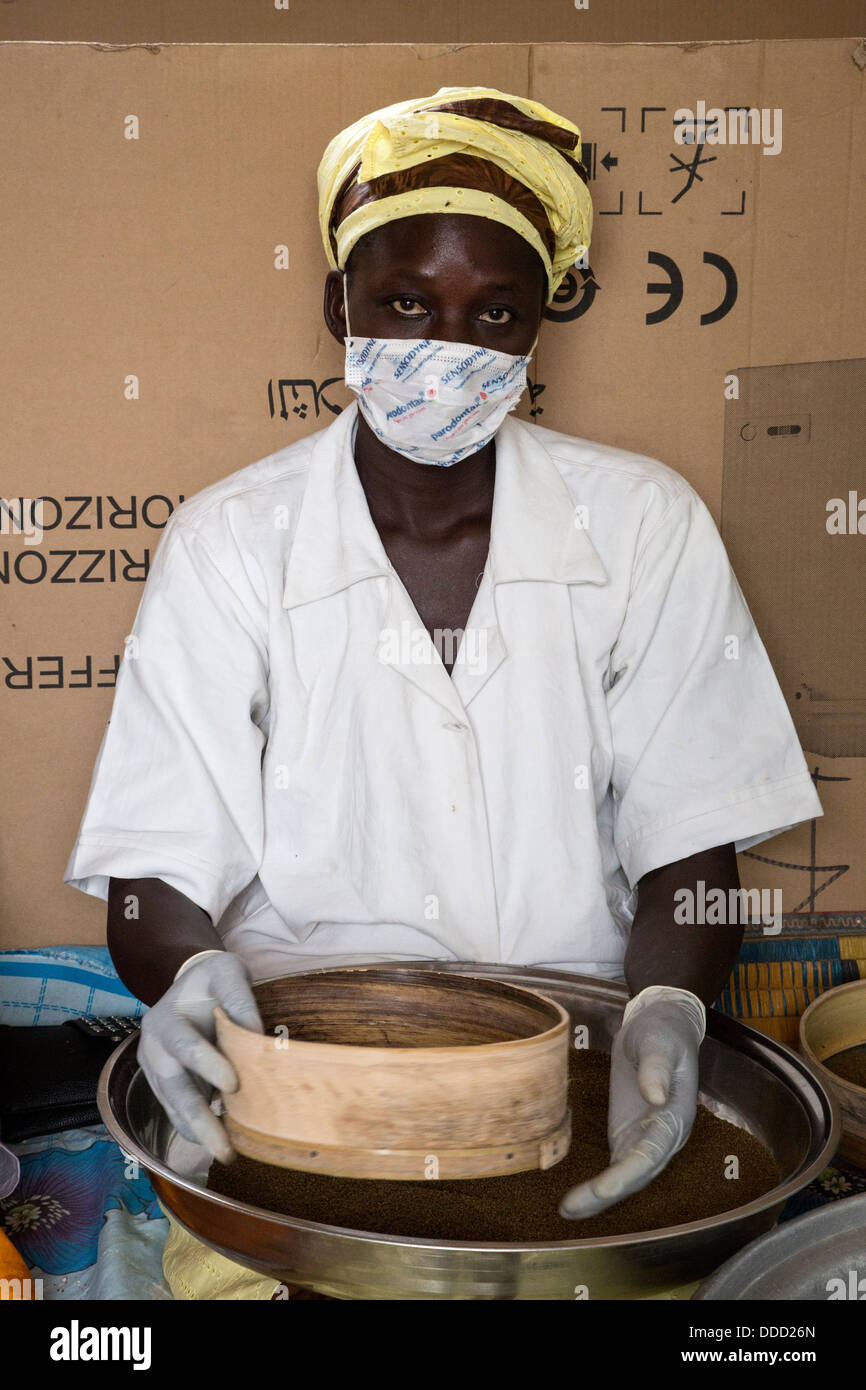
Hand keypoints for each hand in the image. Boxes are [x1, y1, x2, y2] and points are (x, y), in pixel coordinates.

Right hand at [137, 951, 262, 1162]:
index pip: (183, 1046)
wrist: (191, 984)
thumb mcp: (228, 972)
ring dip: (198, 1131)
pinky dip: (195, 1127)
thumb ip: (240, 1000)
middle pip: (173, 1087)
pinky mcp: (164, 1084)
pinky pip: (177, 1109)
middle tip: (224, 1148)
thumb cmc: (213, 978)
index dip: (206, 1065)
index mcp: (163, 1019)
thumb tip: (257, 1037)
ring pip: (173, 1106)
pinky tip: (216, 1142)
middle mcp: (152, 1047)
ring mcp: (155, 1069)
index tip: (234, 1085)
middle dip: (198, 1119)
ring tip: (224, 1153)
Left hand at [559, 986, 705, 1219]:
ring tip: (568, 1211)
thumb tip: (655, 1096)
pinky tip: (577, 1198)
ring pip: (626, 1176)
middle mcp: (664, 1136)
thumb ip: (657, 1068)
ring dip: (600, 1197)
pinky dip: (599, 1185)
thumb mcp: (660, 1041)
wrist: (661, 1026)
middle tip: (571, 1207)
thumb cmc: (663, 1032)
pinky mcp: (629, 1134)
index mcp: (676, 1116)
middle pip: (637, 1173)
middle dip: (607, 1194)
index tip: (605, 1187)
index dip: (630, 1172)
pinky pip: (616, 1166)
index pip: (653, 1151)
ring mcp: (646, 1138)